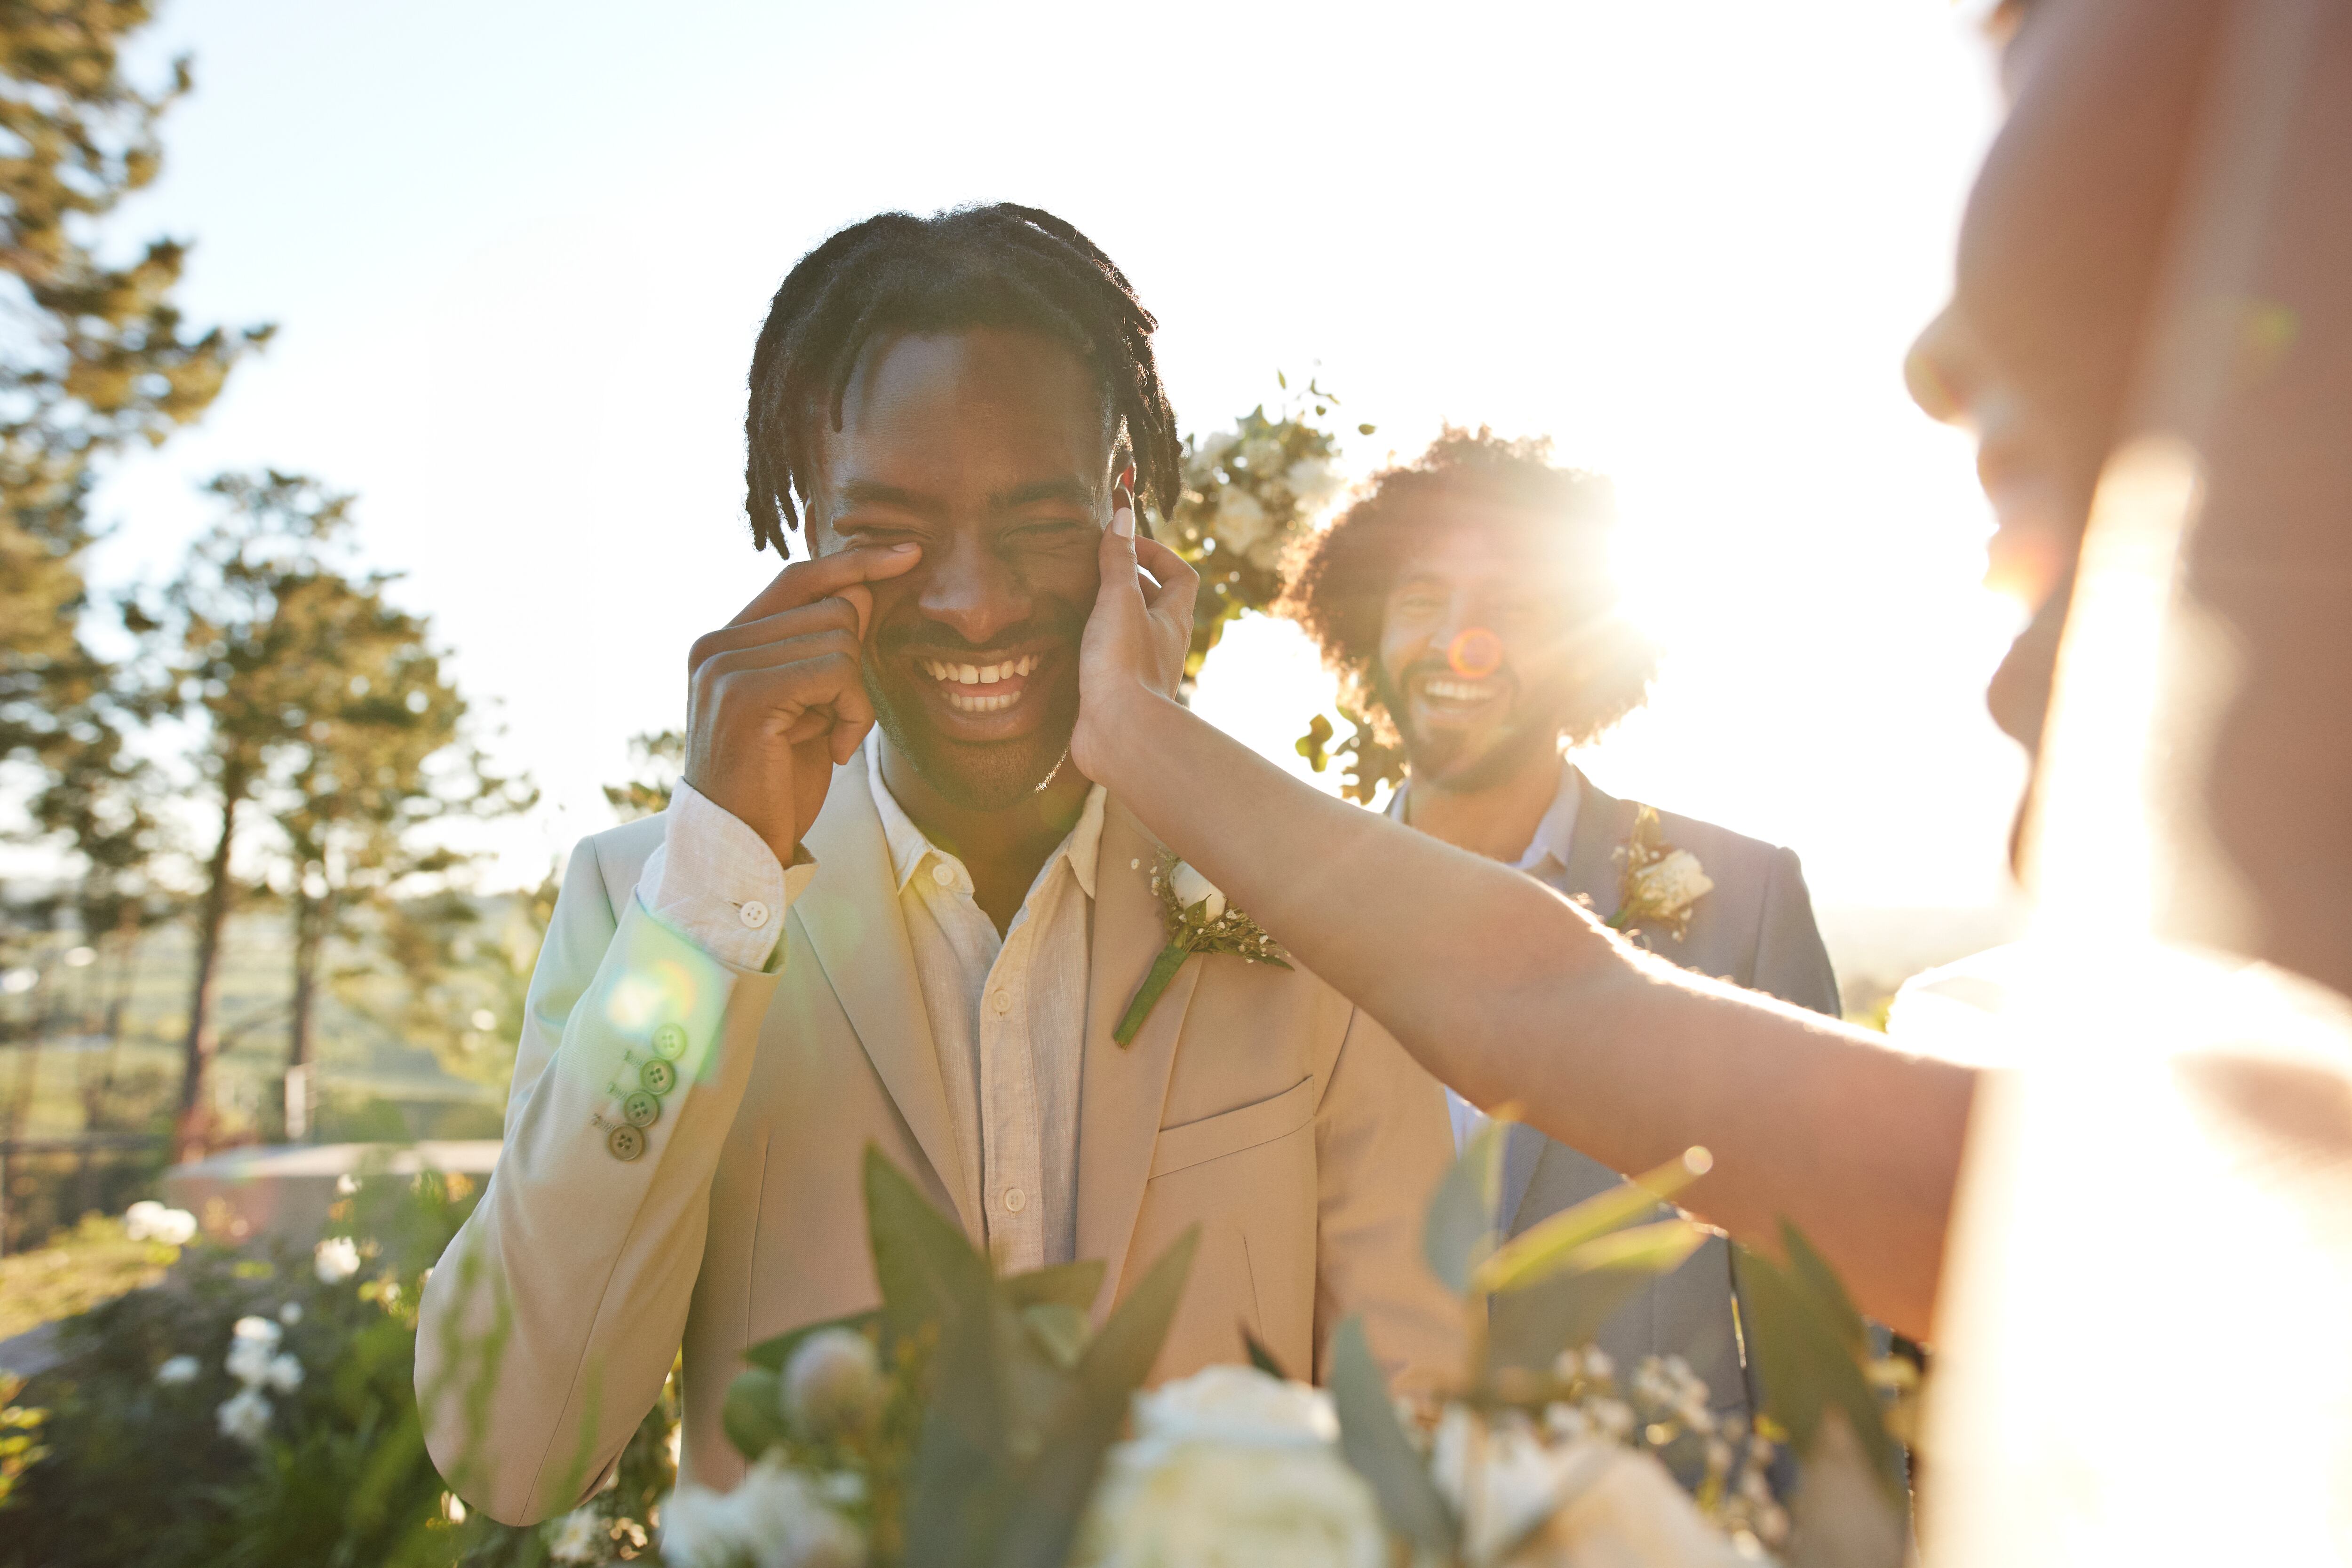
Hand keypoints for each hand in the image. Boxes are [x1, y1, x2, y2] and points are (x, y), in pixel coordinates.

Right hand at [683, 543, 921, 864]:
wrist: (742, 847)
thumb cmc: (777, 781)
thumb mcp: (807, 703)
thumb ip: (823, 647)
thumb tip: (863, 589)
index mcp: (724, 641)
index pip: (797, 578)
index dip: (854, 562)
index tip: (908, 554)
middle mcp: (715, 644)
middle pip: (830, 607)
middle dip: (854, 665)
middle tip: (834, 722)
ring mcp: (724, 665)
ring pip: (839, 636)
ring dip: (854, 695)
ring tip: (828, 738)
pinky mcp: (745, 693)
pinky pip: (836, 669)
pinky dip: (853, 711)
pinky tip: (833, 750)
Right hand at [1071, 506, 1197, 786]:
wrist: (1118, 734)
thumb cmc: (1123, 664)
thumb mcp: (1118, 600)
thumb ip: (1118, 559)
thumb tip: (1123, 514)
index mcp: (1173, 619)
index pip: (1181, 575)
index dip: (1159, 553)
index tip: (1126, 543)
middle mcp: (1165, 645)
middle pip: (1157, 603)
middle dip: (1130, 582)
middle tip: (1095, 569)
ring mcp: (1144, 672)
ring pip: (1132, 632)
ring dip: (1110, 614)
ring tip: (1075, 599)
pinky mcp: (1119, 694)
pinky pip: (1112, 661)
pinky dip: (1095, 646)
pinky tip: (1067, 642)